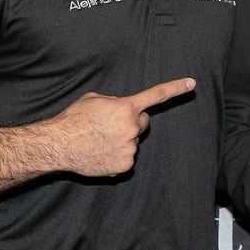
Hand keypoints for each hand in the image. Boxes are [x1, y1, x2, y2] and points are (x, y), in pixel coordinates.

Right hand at [48, 78, 194, 176]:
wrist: (58, 145)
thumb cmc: (73, 119)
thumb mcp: (94, 99)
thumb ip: (115, 102)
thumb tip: (122, 108)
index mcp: (126, 107)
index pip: (156, 95)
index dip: (176, 87)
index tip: (192, 83)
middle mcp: (131, 127)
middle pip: (143, 123)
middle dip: (132, 122)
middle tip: (110, 126)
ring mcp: (130, 148)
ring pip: (133, 142)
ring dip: (121, 140)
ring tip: (99, 141)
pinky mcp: (124, 165)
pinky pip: (126, 159)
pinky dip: (116, 157)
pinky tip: (100, 154)